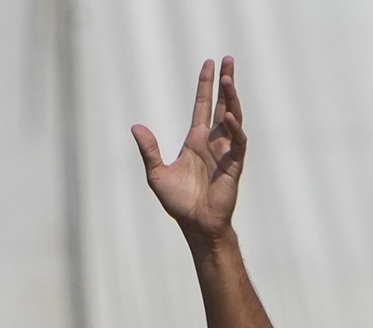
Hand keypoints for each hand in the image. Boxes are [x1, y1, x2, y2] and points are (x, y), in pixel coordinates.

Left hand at [133, 57, 245, 243]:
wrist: (195, 224)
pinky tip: (227, 117)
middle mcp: (213, 142)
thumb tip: (135, 126)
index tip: (209, 64)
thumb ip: (148, 150)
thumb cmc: (178, 202)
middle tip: (227, 59)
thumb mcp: (156, 173)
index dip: (206, 86)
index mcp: (196, 141)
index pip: (203, 106)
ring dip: (232, 98)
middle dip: (225, 82)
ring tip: (228, 79)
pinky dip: (233, 129)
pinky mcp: (233, 164)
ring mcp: (226, 151)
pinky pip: (237, 142)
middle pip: (222, 104)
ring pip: (233, 117)